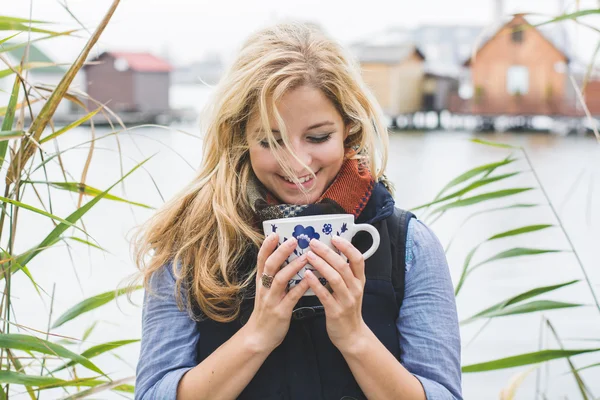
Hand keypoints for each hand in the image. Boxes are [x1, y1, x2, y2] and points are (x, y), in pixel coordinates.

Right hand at [244, 234, 309, 353]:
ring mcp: (271, 300)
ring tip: (305, 257)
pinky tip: (310, 280)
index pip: (262, 260)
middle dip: (280, 251)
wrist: (258, 337)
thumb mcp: (266, 291)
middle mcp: (264, 288)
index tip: (275, 233)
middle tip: (293, 240)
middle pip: (270, 266)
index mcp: (261, 282)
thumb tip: (287, 260)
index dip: (267, 246)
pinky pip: (291, 297)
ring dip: (292, 267)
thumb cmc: (266, 312)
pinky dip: (300, 287)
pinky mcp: (280, 312)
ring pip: (279, 280)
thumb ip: (274, 277)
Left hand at [304, 236, 369, 352]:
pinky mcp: (336, 312)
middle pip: (343, 265)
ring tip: (308, 255)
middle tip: (313, 242)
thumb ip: (343, 273)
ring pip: (335, 278)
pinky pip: (325, 295)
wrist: (351, 336)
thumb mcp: (351, 289)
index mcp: (359, 281)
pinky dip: (315, 284)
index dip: (347, 246)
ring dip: (320, 264)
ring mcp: (347, 301)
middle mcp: (355, 289)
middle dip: (327, 252)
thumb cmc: (347, 308)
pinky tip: (306, 275)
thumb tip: (329, 253)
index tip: (334, 237)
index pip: (358, 259)